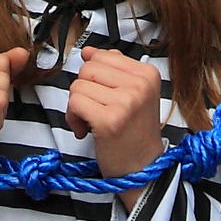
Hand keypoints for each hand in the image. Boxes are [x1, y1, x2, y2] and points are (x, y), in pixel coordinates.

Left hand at [66, 47, 166, 188]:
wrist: (142, 169)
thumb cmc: (135, 133)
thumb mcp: (134, 94)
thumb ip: (113, 69)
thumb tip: (88, 51)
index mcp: (147, 74)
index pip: (102, 55)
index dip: (94, 76)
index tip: (102, 94)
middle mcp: (139, 85)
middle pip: (88, 68)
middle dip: (83, 90)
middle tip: (95, 110)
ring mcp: (126, 102)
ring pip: (78, 85)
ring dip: (77, 106)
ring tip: (92, 122)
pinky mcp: (110, 120)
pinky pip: (75, 103)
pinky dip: (73, 118)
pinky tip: (85, 130)